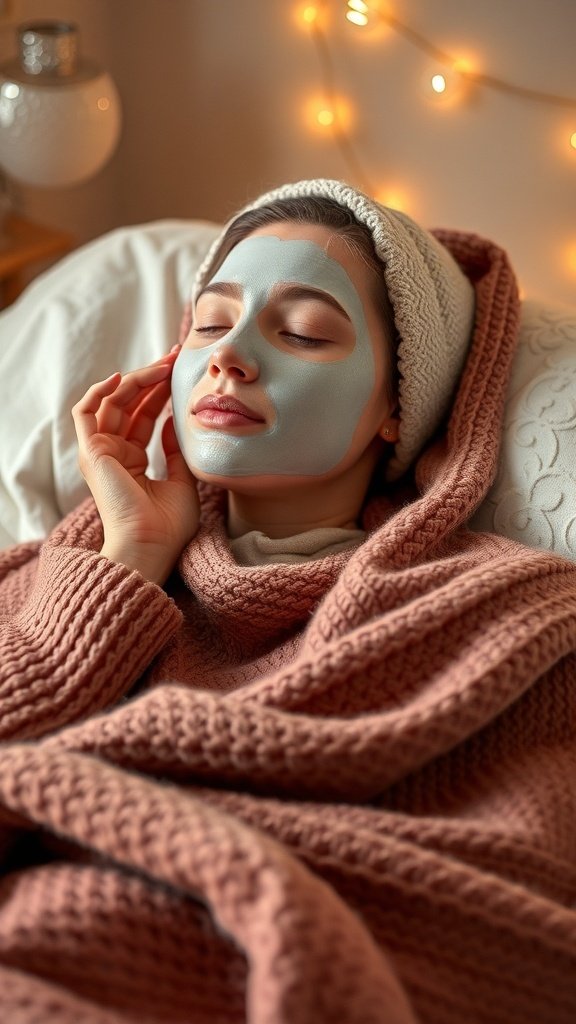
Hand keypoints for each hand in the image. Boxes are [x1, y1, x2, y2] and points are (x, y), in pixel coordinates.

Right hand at [72, 349, 199, 584]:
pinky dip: (99, 392)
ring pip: (112, 402)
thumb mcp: (182, 481)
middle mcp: (113, 455)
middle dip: (152, 377)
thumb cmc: (168, 525)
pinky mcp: (91, 452)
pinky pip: (85, 412)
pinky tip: (123, 377)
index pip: (144, 417)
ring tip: (164, 363)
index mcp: (132, 462)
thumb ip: (175, 452)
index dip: (162, 392)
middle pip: (129, 405)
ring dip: (136, 379)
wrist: (152, 545)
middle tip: (176, 356)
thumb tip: (171, 422)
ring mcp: (100, 453)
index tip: (182, 372)